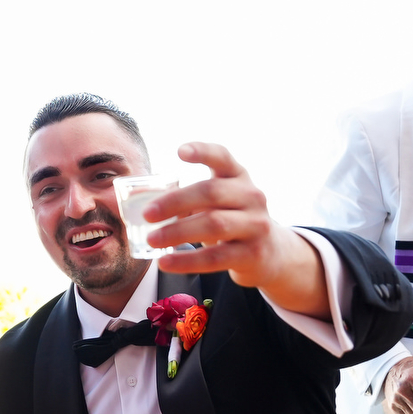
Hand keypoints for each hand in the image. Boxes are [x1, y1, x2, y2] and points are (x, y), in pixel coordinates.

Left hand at [150, 143, 327, 313]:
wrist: (271, 253)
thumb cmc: (232, 219)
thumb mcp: (218, 202)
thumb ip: (188, 198)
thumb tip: (140, 201)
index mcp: (238, 177)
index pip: (223, 157)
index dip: (203, 151)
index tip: (179, 152)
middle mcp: (252, 196)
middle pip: (211, 192)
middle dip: (175, 202)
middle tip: (147, 214)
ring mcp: (256, 224)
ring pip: (214, 224)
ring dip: (178, 232)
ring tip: (152, 239)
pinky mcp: (253, 253)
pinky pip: (216, 257)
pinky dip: (187, 260)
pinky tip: (165, 262)